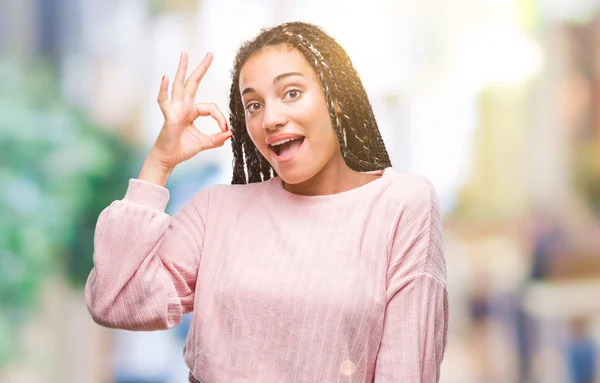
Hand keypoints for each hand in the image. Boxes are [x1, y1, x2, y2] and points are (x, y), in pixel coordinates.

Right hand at [150, 52, 231, 169]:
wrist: (168, 159)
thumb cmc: (182, 149)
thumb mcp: (204, 143)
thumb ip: (217, 139)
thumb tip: (230, 134)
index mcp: (192, 111)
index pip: (211, 107)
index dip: (220, 117)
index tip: (225, 129)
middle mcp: (183, 106)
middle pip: (194, 83)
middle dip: (202, 68)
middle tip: (210, 54)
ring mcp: (174, 108)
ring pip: (179, 85)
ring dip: (182, 69)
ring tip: (185, 54)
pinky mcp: (168, 115)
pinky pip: (164, 100)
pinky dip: (164, 89)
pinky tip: (166, 77)